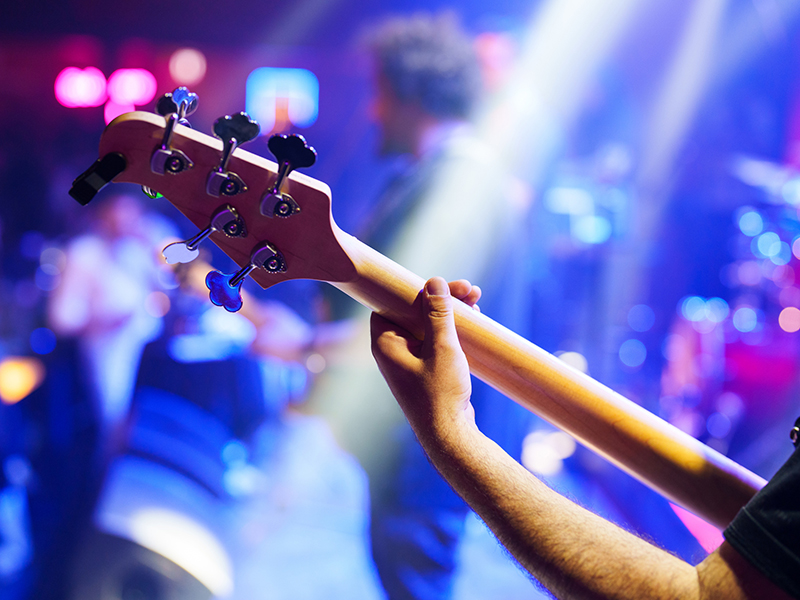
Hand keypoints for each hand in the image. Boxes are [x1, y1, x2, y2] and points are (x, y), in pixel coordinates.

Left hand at [370, 277, 479, 437]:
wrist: (451, 435)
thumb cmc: (441, 394)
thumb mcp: (442, 349)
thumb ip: (438, 314)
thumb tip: (433, 282)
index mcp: (386, 343)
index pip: (392, 302)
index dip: (415, 289)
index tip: (441, 283)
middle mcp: (394, 350)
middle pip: (414, 310)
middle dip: (441, 298)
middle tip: (469, 290)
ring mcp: (410, 360)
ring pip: (428, 324)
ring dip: (450, 311)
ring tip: (477, 301)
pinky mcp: (426, 368)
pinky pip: (435, 339)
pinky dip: (451, 329)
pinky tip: (472, 320)